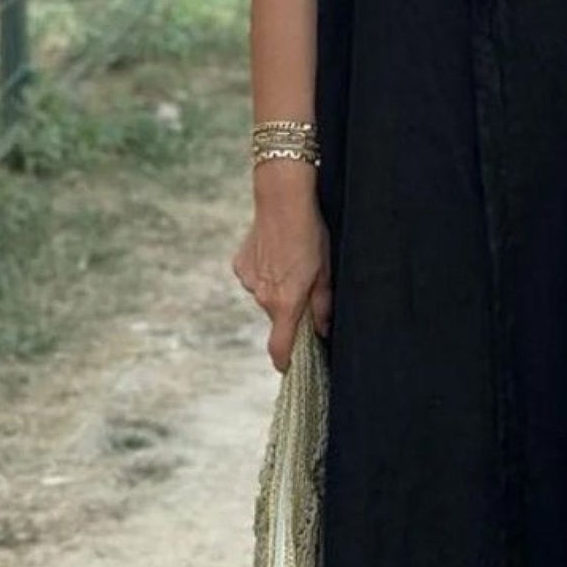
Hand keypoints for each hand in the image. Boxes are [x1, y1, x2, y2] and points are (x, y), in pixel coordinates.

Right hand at [232, 162, 331, 371]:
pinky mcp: (240, 266)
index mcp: (285, 303)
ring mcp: (248, 281)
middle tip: (308, 286)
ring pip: (267, 297)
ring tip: (293, 262)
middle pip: (278, 317)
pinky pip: (256, 279)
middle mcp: (261, 297)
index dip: (286, 361)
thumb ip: (323, 307)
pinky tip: (277, 253)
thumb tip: (323, 332)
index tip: (292, 366)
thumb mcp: (326, 272)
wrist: (282, 199)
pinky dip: (266, 273)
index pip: (279, 348)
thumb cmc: (310, 235)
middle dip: (291, 311)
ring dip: (279, 289)